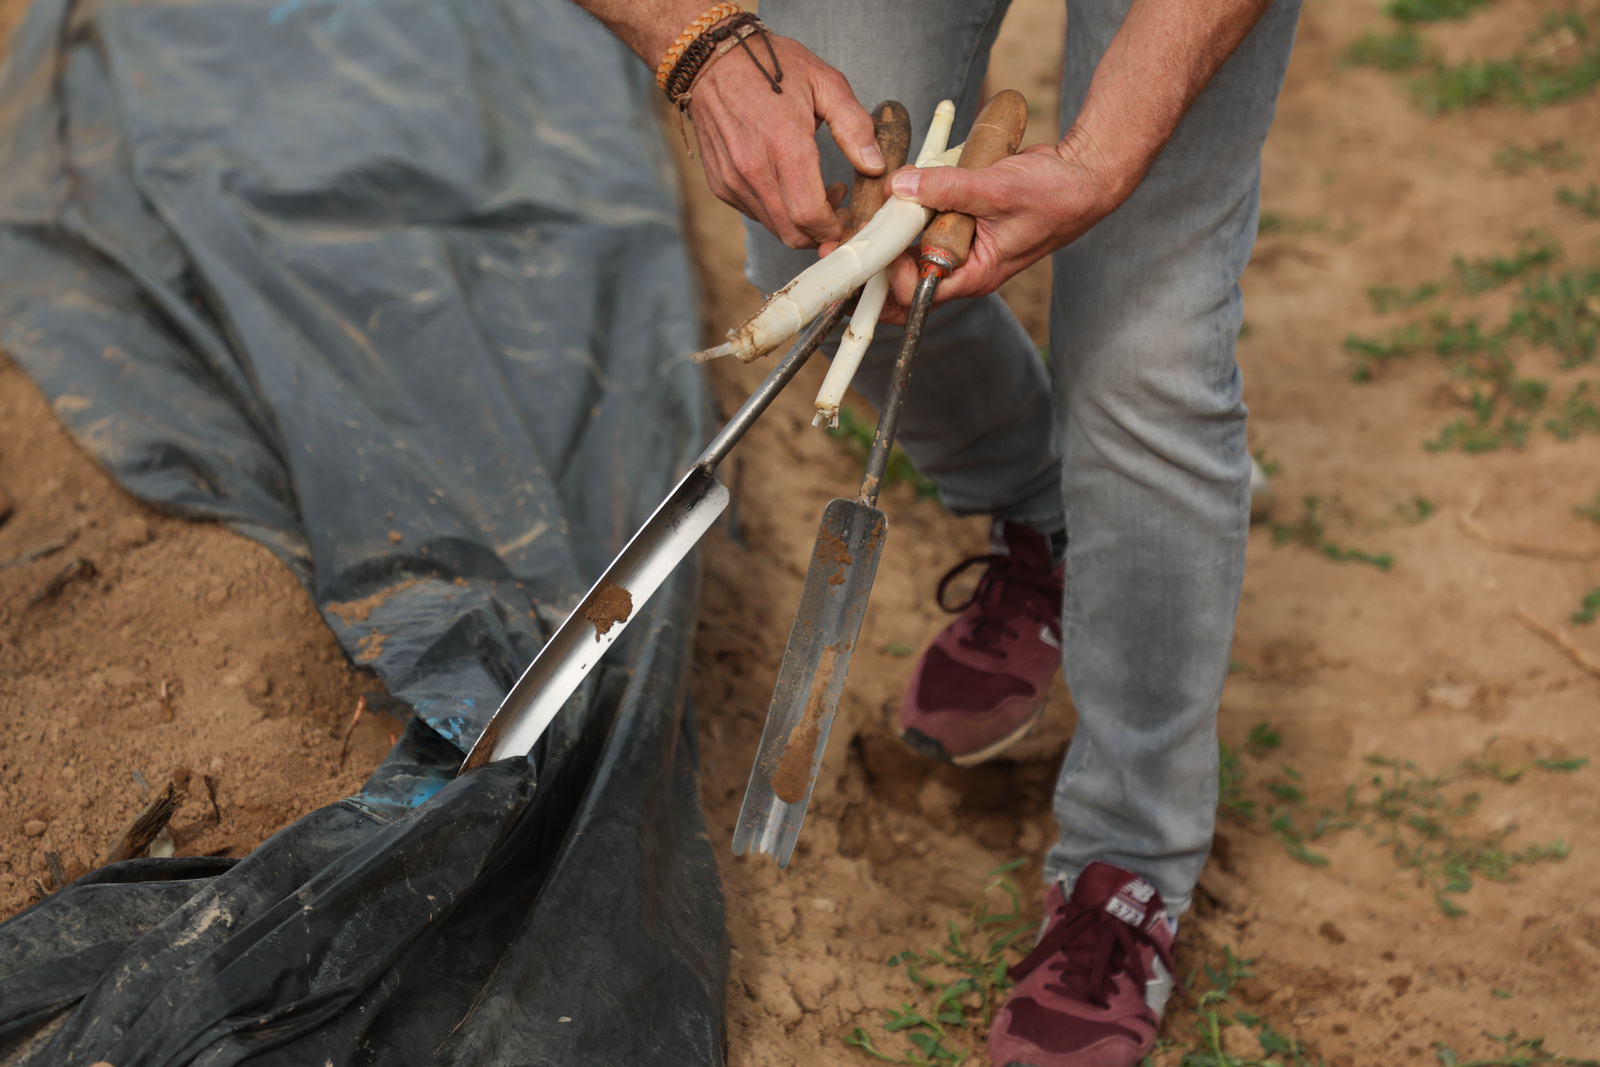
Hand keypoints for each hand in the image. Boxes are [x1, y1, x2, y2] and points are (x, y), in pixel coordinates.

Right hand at [686, 36, 882, 248]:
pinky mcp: (721, 185)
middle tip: (837, 207)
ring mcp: (733, 180)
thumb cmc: (771, 65)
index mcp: (783, 145)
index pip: (810, 216)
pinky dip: (777, 211)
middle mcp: (753, 170)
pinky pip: (755, 213)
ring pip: (774, 227)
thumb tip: (874, 166)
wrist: (712, 60)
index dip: (835, 228)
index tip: (850, 216)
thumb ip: (854, 126)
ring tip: (814, 189)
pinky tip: (787, 183)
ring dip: (800, 222)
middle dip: (821, 233)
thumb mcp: (824, 82)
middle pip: (793, 233)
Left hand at [878, 130, 1132, 315]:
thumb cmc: (1056, 195)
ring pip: (913, 246)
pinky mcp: (961, 219)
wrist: (1081, 176)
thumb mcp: (998, 189)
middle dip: (878, 262)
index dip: (892, 278)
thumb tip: (902, 185)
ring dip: (890, 231)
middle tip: (847, 241)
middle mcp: (965, 264)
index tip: (878, 247)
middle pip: (907, 277)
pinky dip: (910, 207)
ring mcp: (962, 242)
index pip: (920, 294)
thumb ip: (948, 187)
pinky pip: (927, 220)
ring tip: (864, 215)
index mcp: (975, 274)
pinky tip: (894, 192)